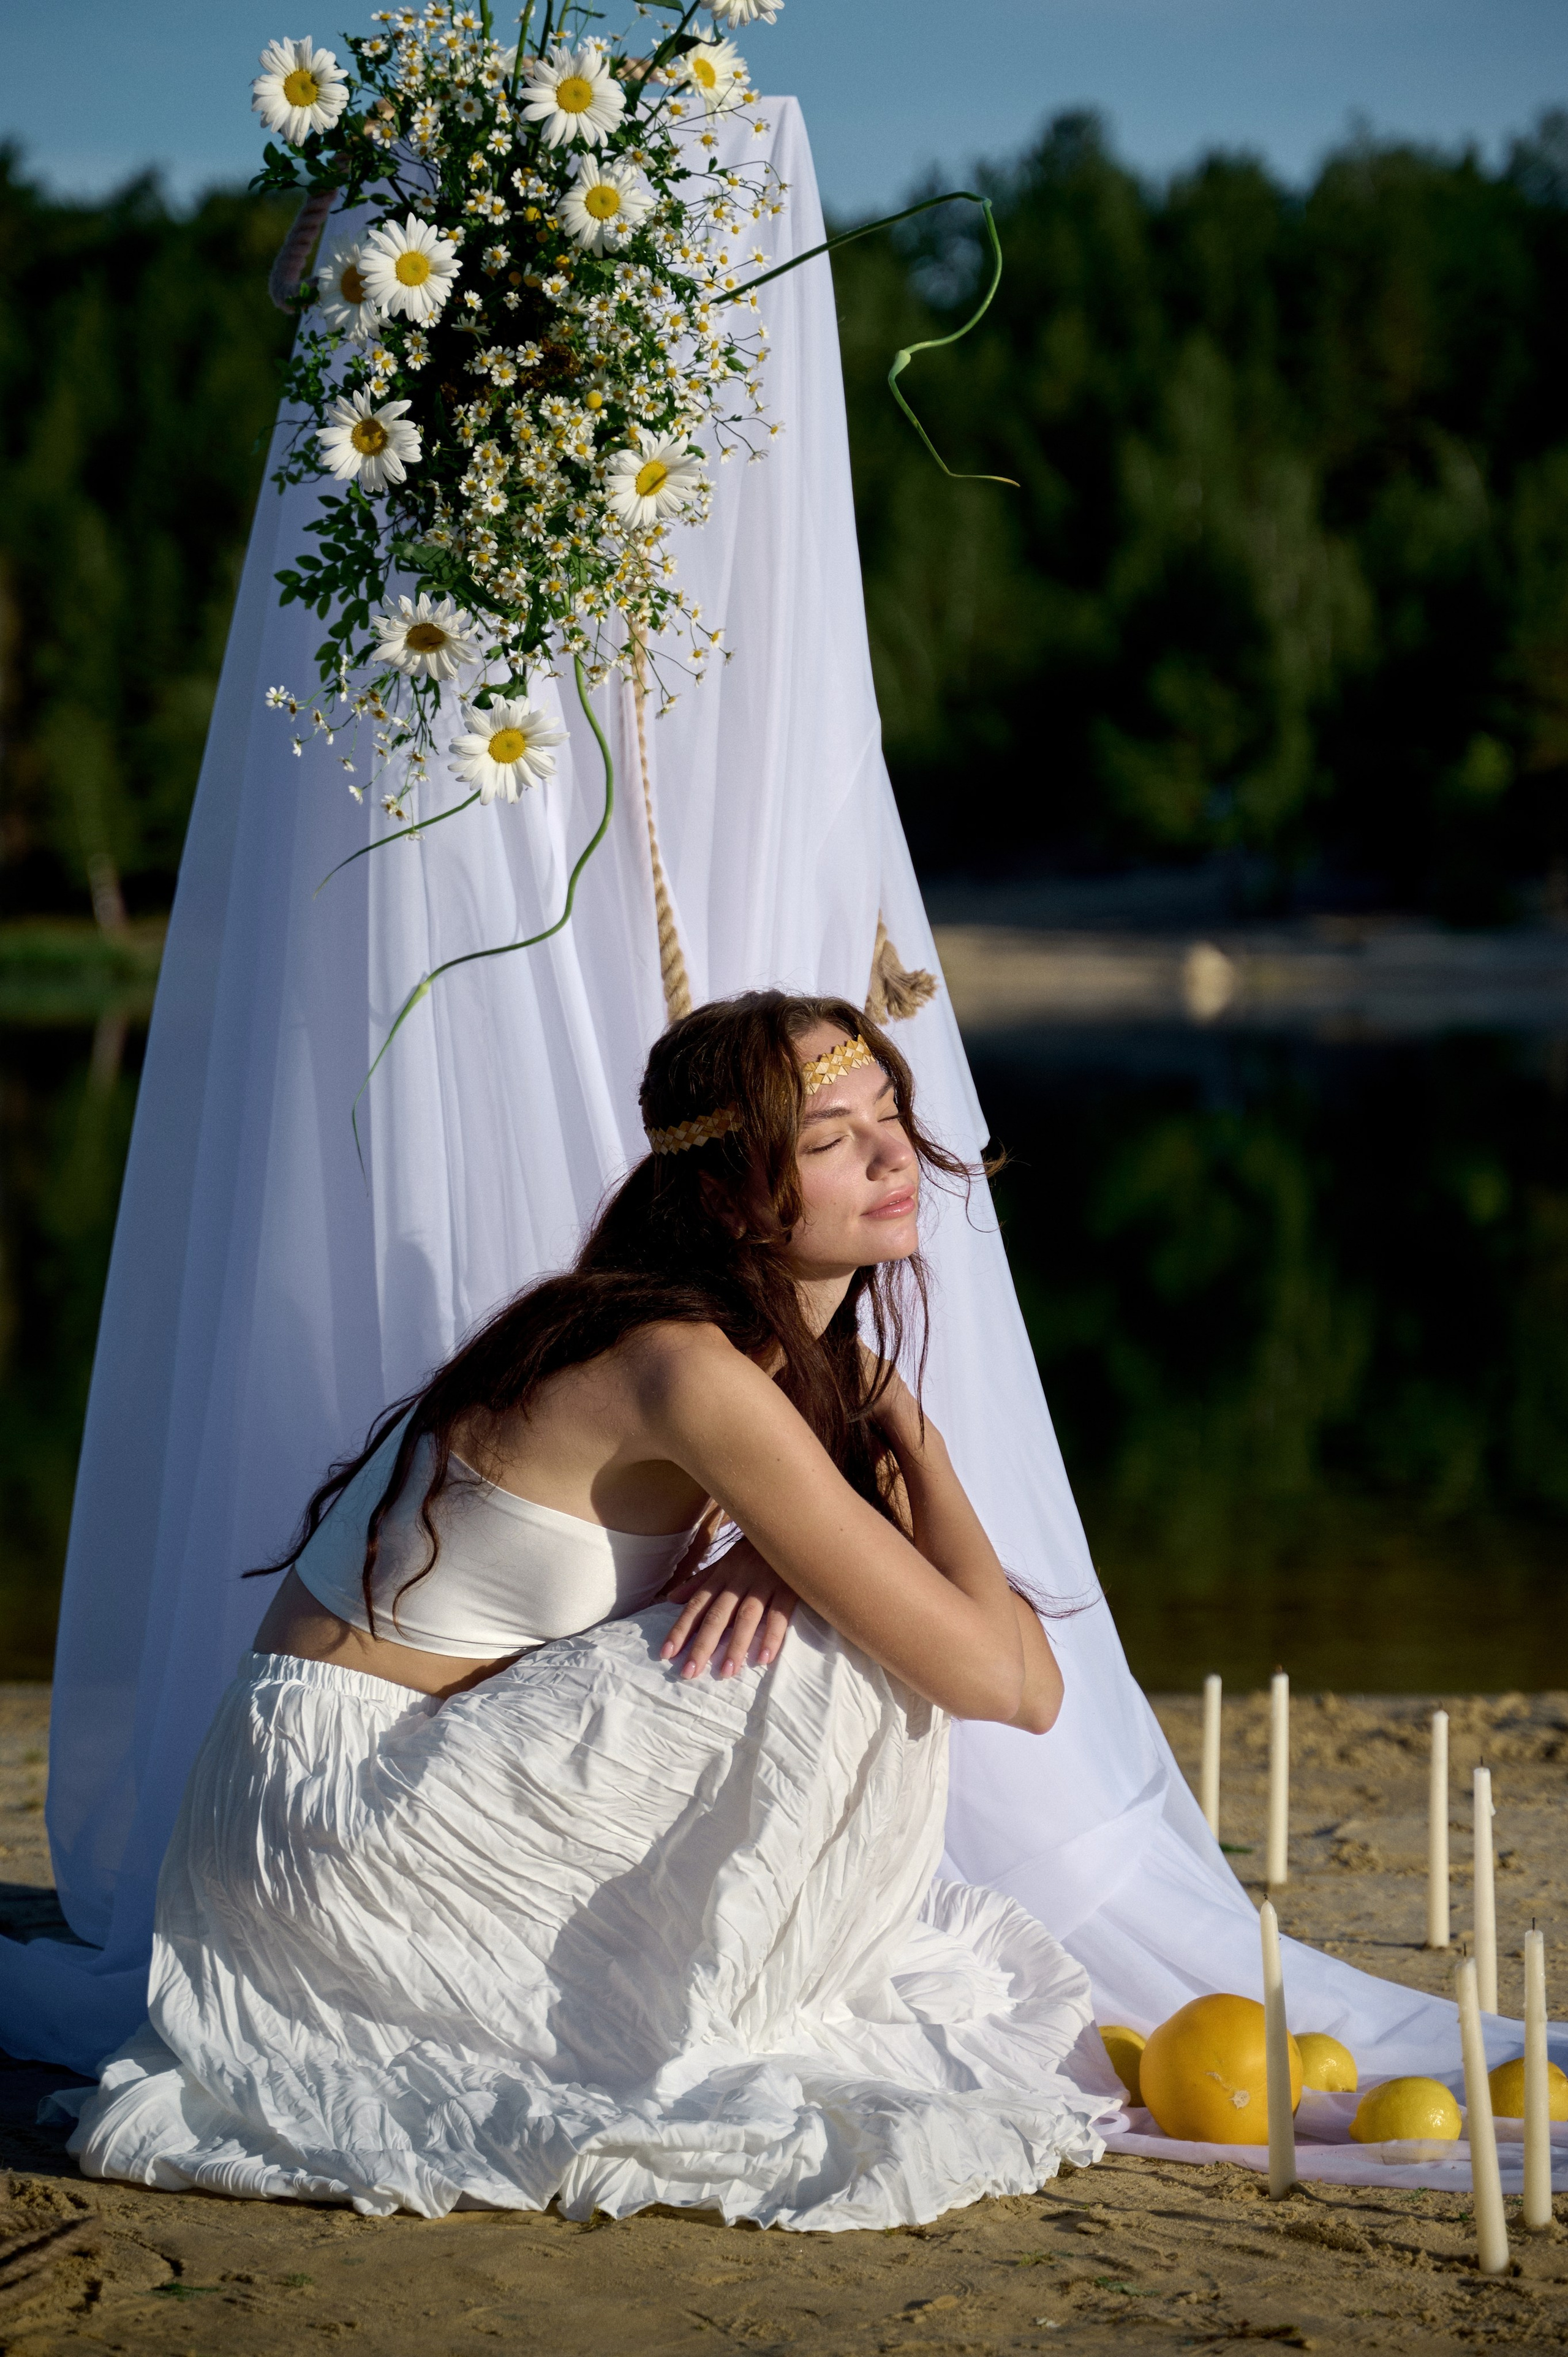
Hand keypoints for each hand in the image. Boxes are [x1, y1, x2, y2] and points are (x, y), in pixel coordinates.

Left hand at [660, 1535, 798, 1680]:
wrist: (790, 1529)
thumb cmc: (755, 1550)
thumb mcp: (725, 1562)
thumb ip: (700, 1582)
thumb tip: (672, 1598)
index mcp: (722, 1576)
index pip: (697, 1606)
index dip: (681, 1630)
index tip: (666, 1654)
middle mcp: (739, 1581)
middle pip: (717, 1616)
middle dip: (702, 1645)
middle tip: (689, 1673)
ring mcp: (764, 1584)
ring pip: (746, 1617)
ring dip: (735, 1646)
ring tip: (726, 1672)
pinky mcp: (788, 1588)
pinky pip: (778, 1615)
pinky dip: (771, 1636)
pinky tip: (763, 1658)